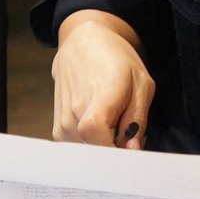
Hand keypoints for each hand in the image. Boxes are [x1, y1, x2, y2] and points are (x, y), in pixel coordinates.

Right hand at [50, 12, 152, 148]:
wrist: (81, 46)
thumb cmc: (116, 61)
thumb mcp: (141, 83)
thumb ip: (138, 119)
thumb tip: (132, 150)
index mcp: (99, 94)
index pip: (95, 132)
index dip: (115, 149)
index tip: (130, 149)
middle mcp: (75, 111)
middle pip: (96, 151)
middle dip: (116, 152)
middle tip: (128, 136)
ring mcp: (63, 123)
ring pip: (89, 153)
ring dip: (105, 147)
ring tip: (114, 125)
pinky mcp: (58, 131)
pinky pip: (80, 149)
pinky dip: (93, 145)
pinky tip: (101, 127)